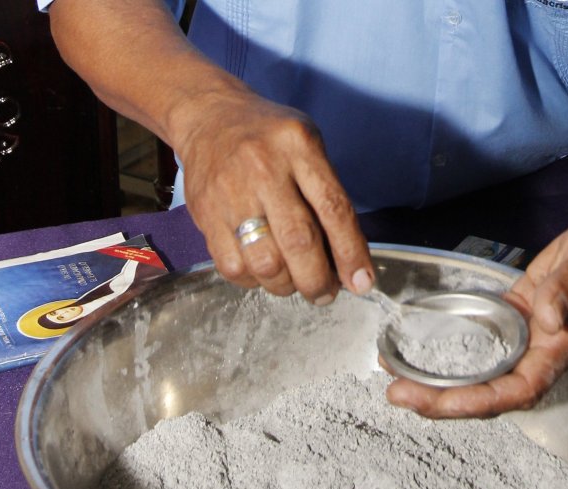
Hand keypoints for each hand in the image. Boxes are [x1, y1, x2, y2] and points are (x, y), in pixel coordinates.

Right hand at [175, 86, 374, 303]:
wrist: (208, 116)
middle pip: (298, 242)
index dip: (351, 253)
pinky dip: (254, 281)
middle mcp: (264, 167)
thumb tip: (347, 260)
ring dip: (286, 286)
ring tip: (293, 282)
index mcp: (299, 146)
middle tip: (325, 293)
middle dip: (318, 281)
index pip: (333, 208)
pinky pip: (233, 267)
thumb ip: (327, 195)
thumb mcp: (308, 145)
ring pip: (265, 262)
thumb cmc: (269, 138)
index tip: (362, 283)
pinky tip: (262, 271)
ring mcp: (231, 191)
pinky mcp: (205, 212)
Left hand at [385, 202, 567, 417]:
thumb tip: (547, 317)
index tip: (434, 401)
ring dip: (440, 380)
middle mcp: (539, 352)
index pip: (515, 390)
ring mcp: (526, 338)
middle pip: (488, 392)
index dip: (475, 401)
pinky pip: (479, 344)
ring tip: (393, 376)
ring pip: (480, 372)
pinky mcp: (515, 318)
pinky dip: (449, 350)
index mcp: (560, 348)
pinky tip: (417, 347)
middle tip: (395, 393)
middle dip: (443, 400)